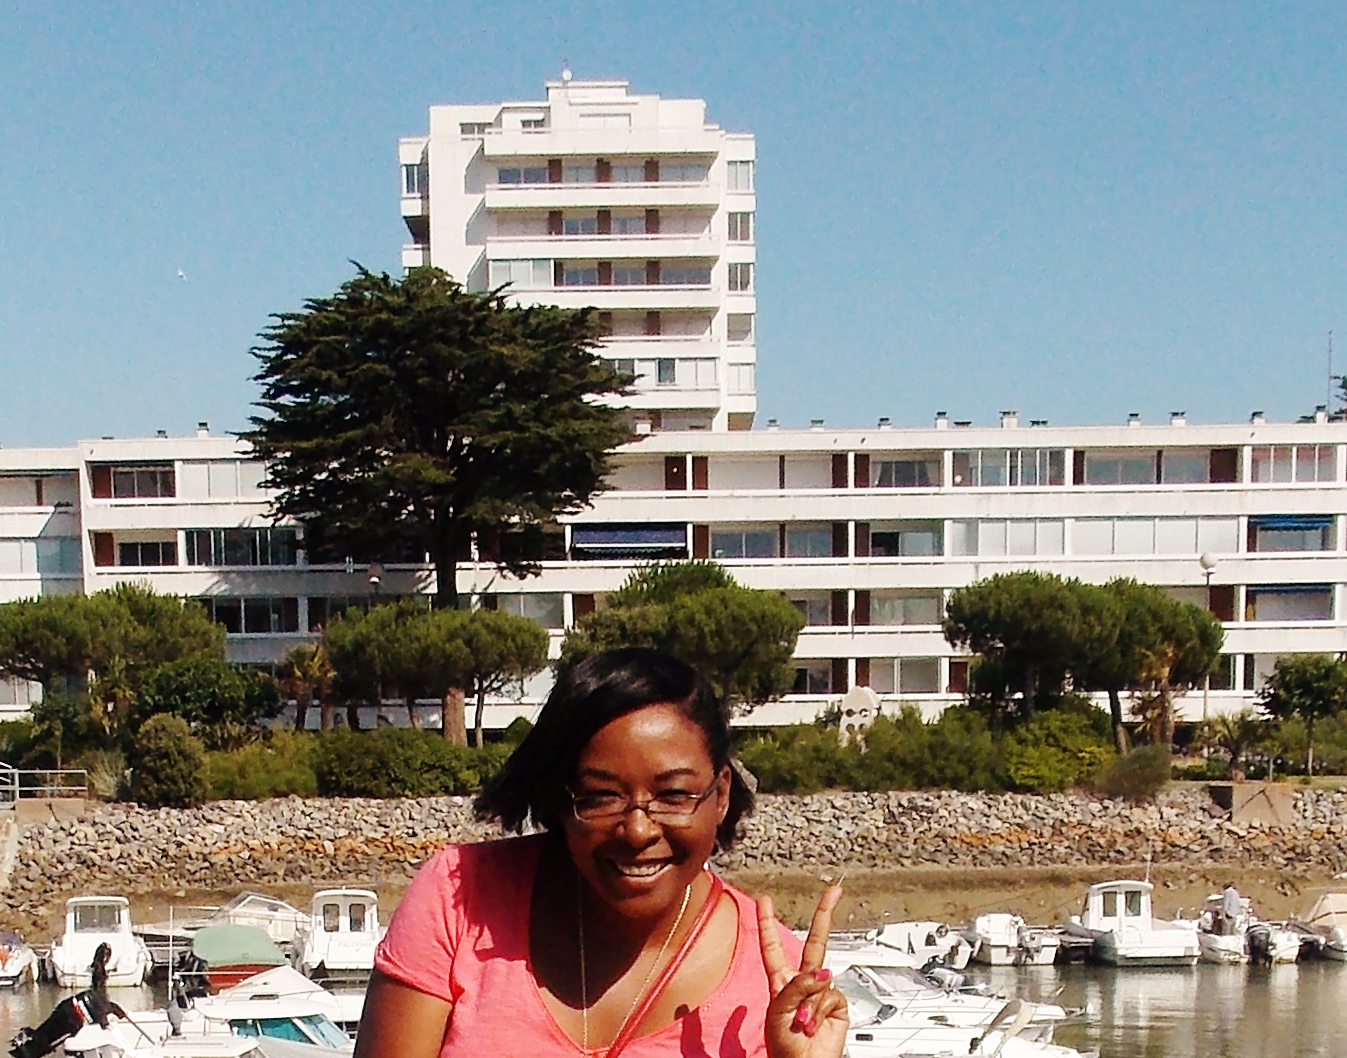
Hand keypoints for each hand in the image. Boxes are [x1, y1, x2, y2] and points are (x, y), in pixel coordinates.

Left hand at [758, 886, 847, 1057]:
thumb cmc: (783, 1045)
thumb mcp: (778, 1010)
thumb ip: (797, 986)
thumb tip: (823, 973)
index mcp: (781, 981)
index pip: (772, 946)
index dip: (768, 922)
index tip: (765, 899)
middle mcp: (802, 983)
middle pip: (814, 943)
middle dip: (824, 916)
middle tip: (834, 892)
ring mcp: (821, 993)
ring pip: (821, 977)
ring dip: (809, 1002)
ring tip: (801, 1023)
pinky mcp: (838, 1006)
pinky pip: (832, 995)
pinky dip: (821, 1010)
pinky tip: (814, 1025)